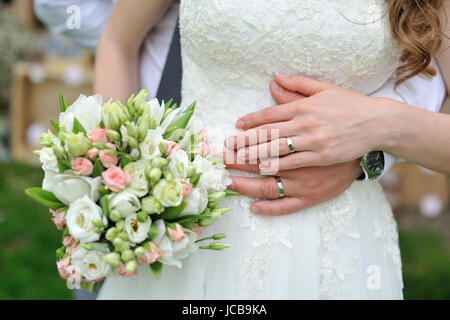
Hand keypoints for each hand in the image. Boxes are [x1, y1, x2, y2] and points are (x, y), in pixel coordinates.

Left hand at [221, 77, 363, 215]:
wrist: (378, 123)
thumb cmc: (350, 105)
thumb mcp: (325, 89)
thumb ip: (298, 84)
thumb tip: (274, 77)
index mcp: (304, 106)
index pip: (270, 113)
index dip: (251, 120)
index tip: (237, 126)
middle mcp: (305, 124)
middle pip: (268, 133)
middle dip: (245, 140)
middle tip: (227, 147)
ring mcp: (313, 142)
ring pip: (277, 150)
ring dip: (254, 155)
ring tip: (237, 160)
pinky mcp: (321, 158)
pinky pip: (294, 165)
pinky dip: (276, 170)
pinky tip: (261, 176)